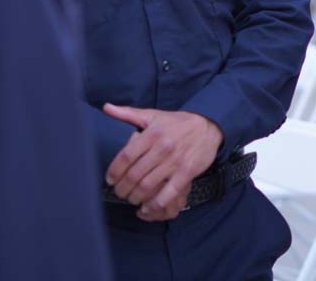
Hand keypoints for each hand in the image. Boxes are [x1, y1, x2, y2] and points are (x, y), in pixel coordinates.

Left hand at [103, 104, 223, 220]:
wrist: (208, 126)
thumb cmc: (177, 123)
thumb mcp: (153, 115)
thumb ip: (128, 113)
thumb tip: (106, 107)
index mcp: (152, 133)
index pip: (126, 156)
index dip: (114, 171)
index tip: (110, 180)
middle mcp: (163, 147)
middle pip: (134, 174)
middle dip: (122, 188)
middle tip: (119, 192)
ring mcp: (175, 161)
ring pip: (147, 186)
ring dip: (135, 197)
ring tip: (131, 198)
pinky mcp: (187, 172)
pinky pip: (168, 193)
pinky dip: (155, 204)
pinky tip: (147, 207)